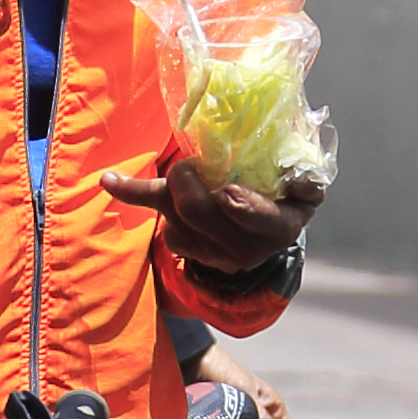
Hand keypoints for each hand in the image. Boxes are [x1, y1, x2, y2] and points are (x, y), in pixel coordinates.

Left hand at [106, 150, 315, 272]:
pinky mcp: (188, 251)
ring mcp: (214, 256)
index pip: (262, 221)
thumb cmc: (287, 193)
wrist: (267, 228)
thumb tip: (301, 178)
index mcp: (280, 227)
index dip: (245, 209)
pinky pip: (158, 224)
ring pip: (175, 222)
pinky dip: (134, 195)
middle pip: (200, 214)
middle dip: (186, 181)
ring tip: (182, 170)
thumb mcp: (306, 185)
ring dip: (170, 189)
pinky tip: (110, 180)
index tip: (229, 193)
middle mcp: (246, 250)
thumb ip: (307, 181)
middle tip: (189, 162)